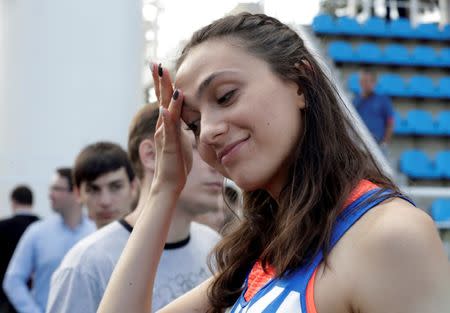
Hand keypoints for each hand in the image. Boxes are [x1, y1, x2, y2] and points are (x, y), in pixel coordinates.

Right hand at [151, 63, 192, 193]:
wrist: (169, 183)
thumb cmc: (176, 162)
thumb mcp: (180, 139)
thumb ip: (179, 126)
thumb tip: (184, 115)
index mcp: (167, 124)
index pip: (165, 100)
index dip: (164, 84)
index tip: (161, 67)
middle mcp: (163, 127)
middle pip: (162, 99)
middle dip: (160, 81)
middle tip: (156, 63)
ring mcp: (165, 135)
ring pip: (165, 110)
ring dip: (164, 92)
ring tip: (163, 75)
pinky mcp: (169, 146)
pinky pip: (169, 130)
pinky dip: (167, 118)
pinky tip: (166, 108)